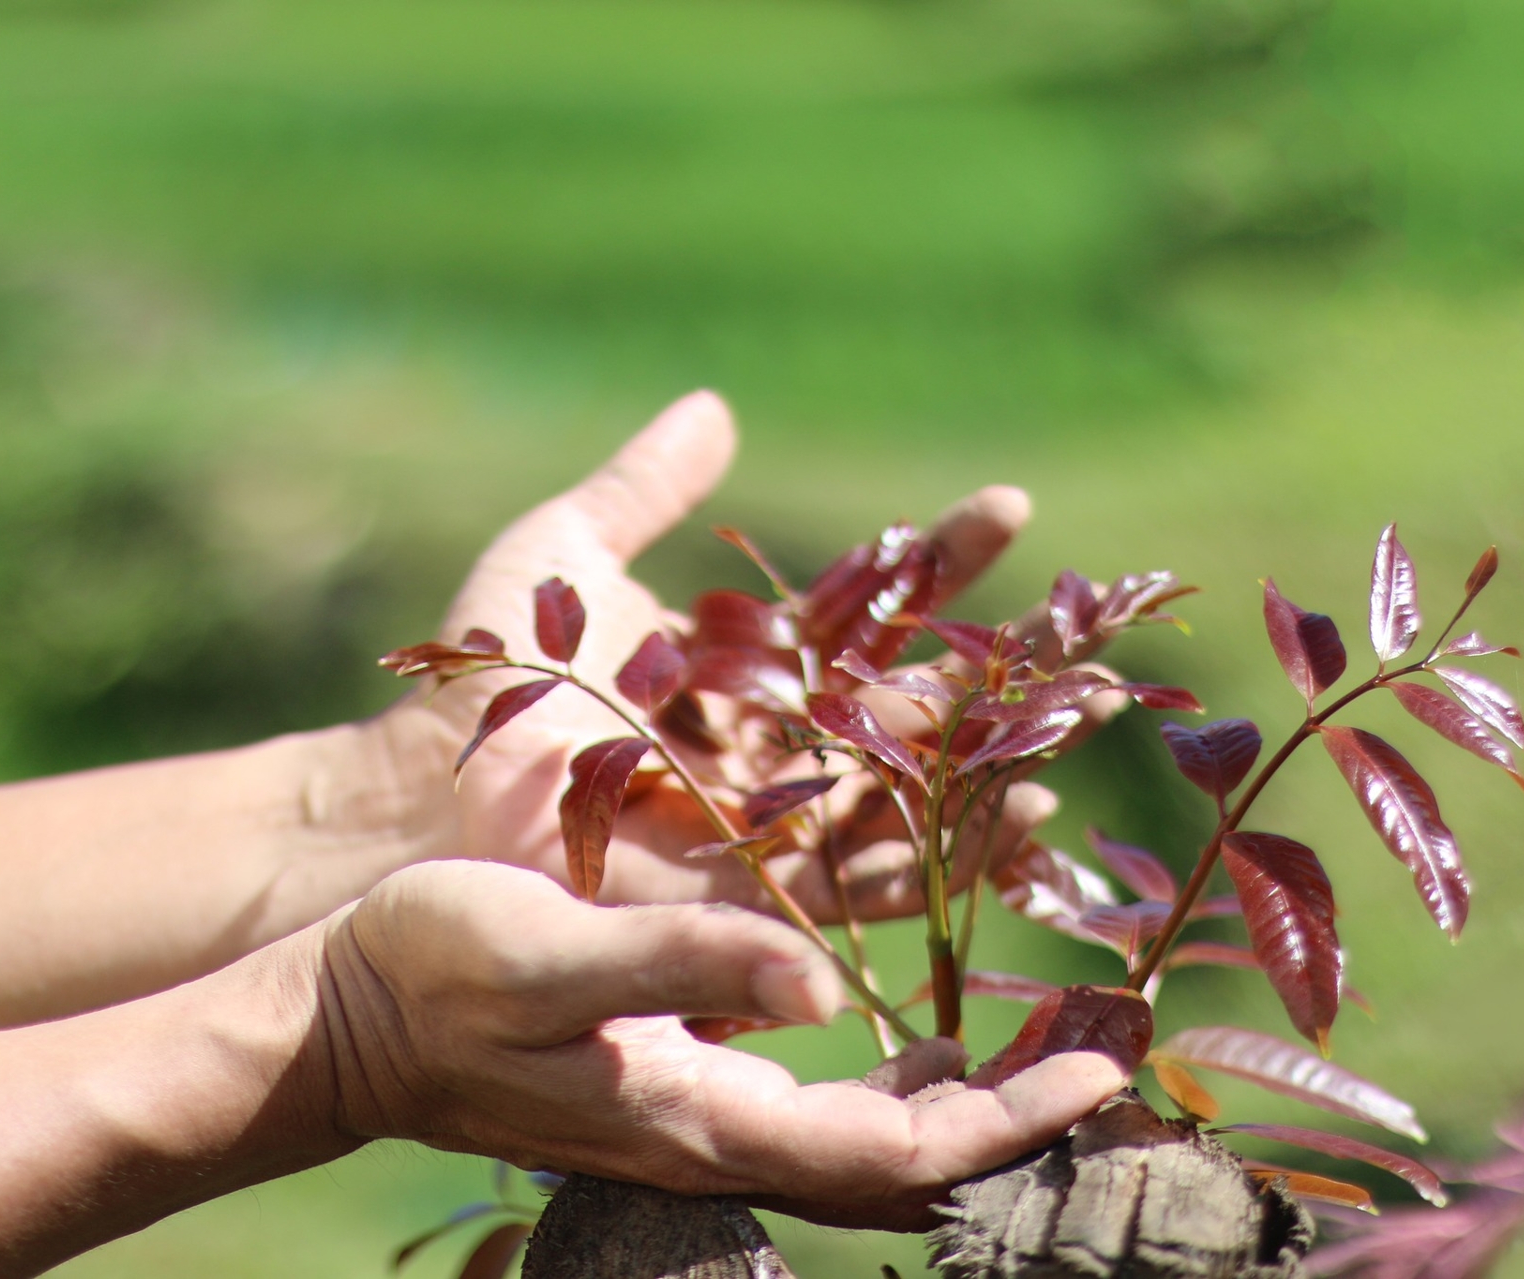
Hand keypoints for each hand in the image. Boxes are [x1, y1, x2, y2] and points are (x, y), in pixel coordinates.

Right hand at [314, 860, 1125, 1230]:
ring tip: (1035, 1046)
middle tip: (1102, 1061)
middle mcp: (713, 1136)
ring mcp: (691, 1120)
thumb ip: (688, 966)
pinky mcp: (669, 1088)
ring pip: (862, 1143)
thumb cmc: (438, 973)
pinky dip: (884, 1079)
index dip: (1008, 1123)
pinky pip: (811, 1107)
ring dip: (958, 1106)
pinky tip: (906, 1027)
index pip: (896, 1152)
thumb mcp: (557, 952)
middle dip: (1011, 1126)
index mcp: (703, 1117)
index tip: (1102, 1071)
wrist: (346, 1018)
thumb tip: (821, 980)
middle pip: (900, 1167)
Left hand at [378, 390, 1081, 917]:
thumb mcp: (563, 555)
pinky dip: (953, 853)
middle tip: (1097, 621)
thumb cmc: (488, 677)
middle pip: (918, 700)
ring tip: (1090, 708)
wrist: (426, 791)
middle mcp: (777, 745)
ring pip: (918, 791)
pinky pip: (873, 881)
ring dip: (1006, 755)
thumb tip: (717, 405)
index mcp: (747, 665)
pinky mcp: (757, 896)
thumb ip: (641, 488)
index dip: (936, 559)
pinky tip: (1021, 814)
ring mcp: (773, 824)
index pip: (868, 604)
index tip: (1006, 507)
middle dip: (1009, 662)